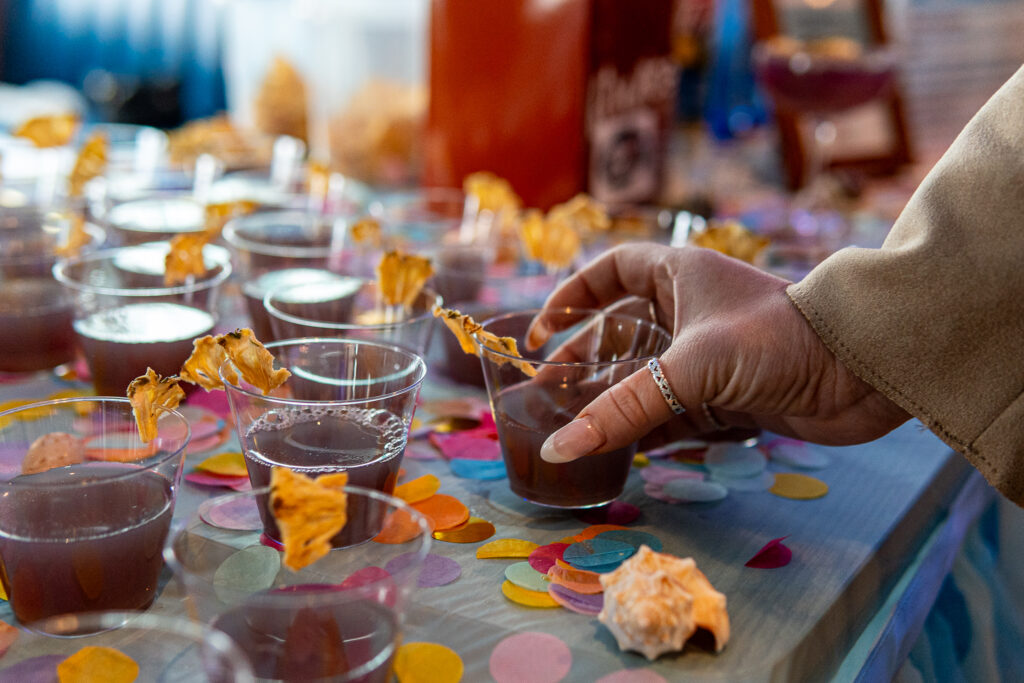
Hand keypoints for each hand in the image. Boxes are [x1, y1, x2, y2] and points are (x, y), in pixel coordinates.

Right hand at [529, 244, 909, 462]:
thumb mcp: (691, 367)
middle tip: (551, 393)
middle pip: (621, 333)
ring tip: (575, 428)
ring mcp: (710, 356)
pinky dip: (649, 430)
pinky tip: (621, 451)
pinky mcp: (730, 395)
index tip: (541, 332)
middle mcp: (690, 311)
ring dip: (615, 402)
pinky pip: (675, 412)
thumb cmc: (776, 340)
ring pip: (646, 377)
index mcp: (679, 275)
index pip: (610, 271)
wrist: (865, 372)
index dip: (572, 296)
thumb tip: (561, 446)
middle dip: (587, 362)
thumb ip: (623, 409)